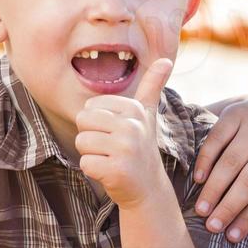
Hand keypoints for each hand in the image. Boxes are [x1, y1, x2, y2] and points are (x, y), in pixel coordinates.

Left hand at [75, 29, 173, 208]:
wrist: (148, 188)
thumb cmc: (140, 148)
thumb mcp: (147, 115)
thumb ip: (153, 86)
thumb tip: (166, 59)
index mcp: (134, 110)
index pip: (89, 107)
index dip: (96, 123)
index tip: (116, 134)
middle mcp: (132, 126)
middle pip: (82, 121)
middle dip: (90, 138)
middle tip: (111, 148)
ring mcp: (126, 149)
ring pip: (81, 143)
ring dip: (91, 155)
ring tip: (111, 160)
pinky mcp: (117, 171)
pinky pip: (85, 164)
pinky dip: (93, 171)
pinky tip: (110, 173)